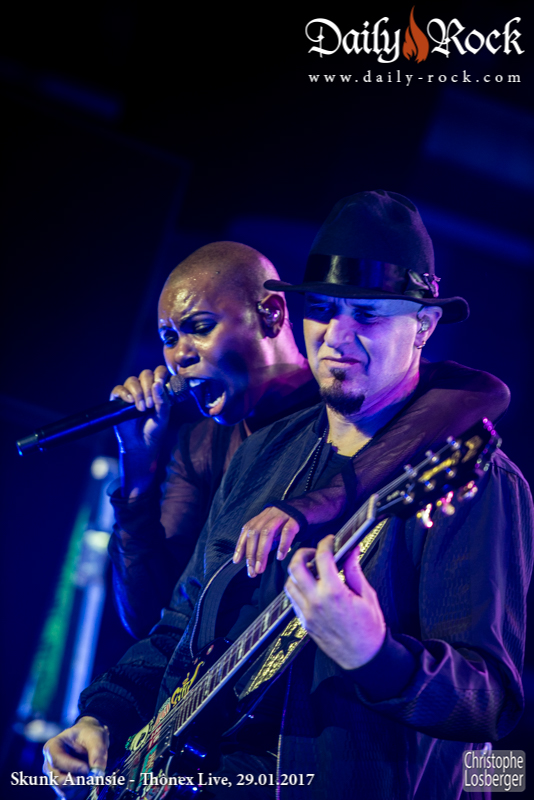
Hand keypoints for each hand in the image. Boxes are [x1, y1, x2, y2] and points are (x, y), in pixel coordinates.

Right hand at [42, 716, 108, 797]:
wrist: (90, 739)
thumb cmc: (90, 734)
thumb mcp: (96, 737)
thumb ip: (98, 753)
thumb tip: (97, 773)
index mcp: (52, 746)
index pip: (56, 761)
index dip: (72, 767)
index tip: (87, 768)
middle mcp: (49, 764)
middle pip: (58, 779)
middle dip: (78, 779)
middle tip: (92, 773)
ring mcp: (53, 777)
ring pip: (63, 790)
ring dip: (80, 785)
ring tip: (90, 773)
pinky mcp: (61, 787)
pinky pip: (69, 796)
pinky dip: (80, 791)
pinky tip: (87, 780)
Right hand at [111, 366, 170, 453]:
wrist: (141, 444)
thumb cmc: (154, 430)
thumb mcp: (163, 415)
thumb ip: (163, 401)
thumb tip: (157, 384)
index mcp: (157, 390)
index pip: (159, 372)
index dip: (160, 374)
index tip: (160, 383)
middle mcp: (144, 389)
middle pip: (145, 374)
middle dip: (148, 387)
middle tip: (151, 404)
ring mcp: (131, 394)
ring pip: (132, 380)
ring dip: (138, 393)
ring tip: (142, 408)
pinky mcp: (118, 400)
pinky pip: (119, 389)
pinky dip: (125, 393)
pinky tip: (130, 402)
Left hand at [233, 507, 300, 576]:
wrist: (316, 505)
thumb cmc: (296, 521)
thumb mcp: (278, 528)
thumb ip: (269, 539)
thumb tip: (258, 558)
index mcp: (264, 516)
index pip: (247, 529)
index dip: (241, 545)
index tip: (237, 560)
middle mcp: (270, 514)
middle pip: (255, 533)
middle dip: (251, 553)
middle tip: (252, 571)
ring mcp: (283, 515)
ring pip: (267, 532)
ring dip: (262, 552)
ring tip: (261, 568)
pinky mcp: (296, 518)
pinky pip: (287, 531)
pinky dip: (282, 544)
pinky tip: (280, 556)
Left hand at [284, 535, 385, 669]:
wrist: (364, 658)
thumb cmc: (369, 628)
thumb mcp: (367, 595)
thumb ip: (354, 570)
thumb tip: (351, 550)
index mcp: (334, 593)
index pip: (322, 558)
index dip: (326, 543)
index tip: (331, 540)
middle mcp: (316, 602)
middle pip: (295, 567)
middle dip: (303, 553)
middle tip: (314, 552)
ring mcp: (307, 614)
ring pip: (289, 583)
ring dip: (297, 572)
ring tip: (311, 569)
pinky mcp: (304, 622)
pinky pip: (292, 599)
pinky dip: (297, 587)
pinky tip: (310, 585)